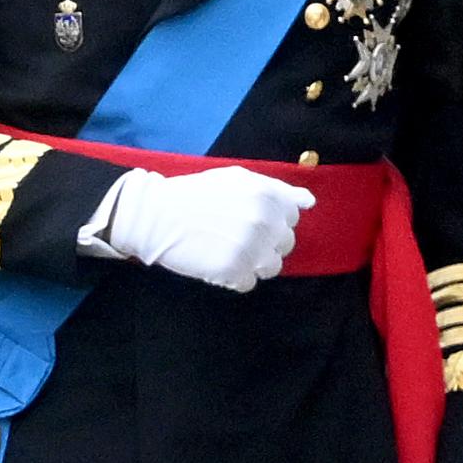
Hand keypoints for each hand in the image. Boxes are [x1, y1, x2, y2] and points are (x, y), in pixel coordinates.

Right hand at [106, 165, 314, 292]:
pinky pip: (248, 283)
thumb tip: (308, 201)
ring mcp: (250, 249)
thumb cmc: (194, 194)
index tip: (244, 217)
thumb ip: (276, 189)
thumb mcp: (235, 180)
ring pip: (271, 267)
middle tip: (231, 234)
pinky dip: (232, 277)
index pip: (291, 218)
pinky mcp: (234, 272)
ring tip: (223, 249)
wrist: (154, 215)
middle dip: (263, 242)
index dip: (269, 219)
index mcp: (266, 196)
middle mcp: (264, 222)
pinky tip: (213, 261)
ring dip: (251, 262)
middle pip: (284, 245)